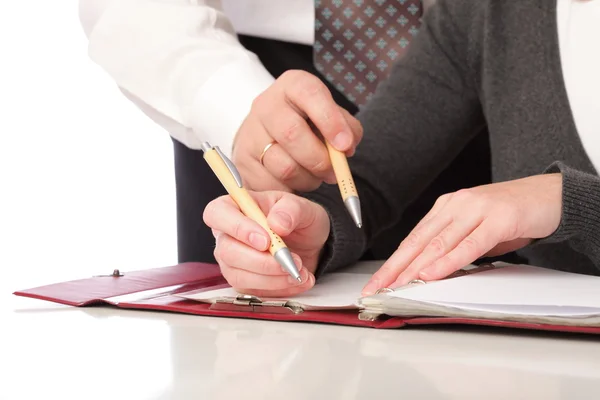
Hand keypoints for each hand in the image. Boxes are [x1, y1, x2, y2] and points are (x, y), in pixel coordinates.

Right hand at [203, 190, 330, 296]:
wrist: (308, 240)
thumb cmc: (296, 218)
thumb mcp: (301, 207)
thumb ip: (291, 210)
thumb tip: (277, 224)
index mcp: (234, 207)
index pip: (217, 213)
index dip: (237, 228)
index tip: (265, 240)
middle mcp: (227, 235)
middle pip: (226, 251)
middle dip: (260, 261)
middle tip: (289, 260)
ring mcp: (232, 260)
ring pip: (238, 276)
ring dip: (272, 278)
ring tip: (299, 270)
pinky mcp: (243, 281)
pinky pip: (253, 291)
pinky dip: (280, 288)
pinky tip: (298, 279)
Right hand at [231, 70, 362, 192]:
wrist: (269, 134)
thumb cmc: (308, 124)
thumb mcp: (331, 117)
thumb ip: (347, 129)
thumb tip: (346, 149)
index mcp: (293, 85)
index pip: (310, 95)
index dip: (330, 121)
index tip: (345, 145)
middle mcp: (266, 105)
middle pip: (293, 134)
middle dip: (320, 160)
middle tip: (333, 173)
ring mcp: (250, 133)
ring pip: (284, 166)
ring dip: (308, 179)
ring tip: (314, 177)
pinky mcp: (242, 161)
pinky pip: (272, 184)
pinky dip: (291, 189)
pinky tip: (296, 182)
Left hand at [362, 174, 562, 294]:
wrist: (550, 194)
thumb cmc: (510, 214)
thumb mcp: (474, 231)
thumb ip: (453, 247)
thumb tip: (429, 273)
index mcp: (446, 207)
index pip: (413, 239)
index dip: (392, 263)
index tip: (376, 283)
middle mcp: (455, 205)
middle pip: (418, 242)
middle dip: (394, 268)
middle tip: (374, 289)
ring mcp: (476, 209)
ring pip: (438, 243)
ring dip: (414, 268)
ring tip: (395, 286)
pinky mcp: (498, 219)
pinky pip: (469, 244)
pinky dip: (448, 261)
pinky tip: (431, 274)